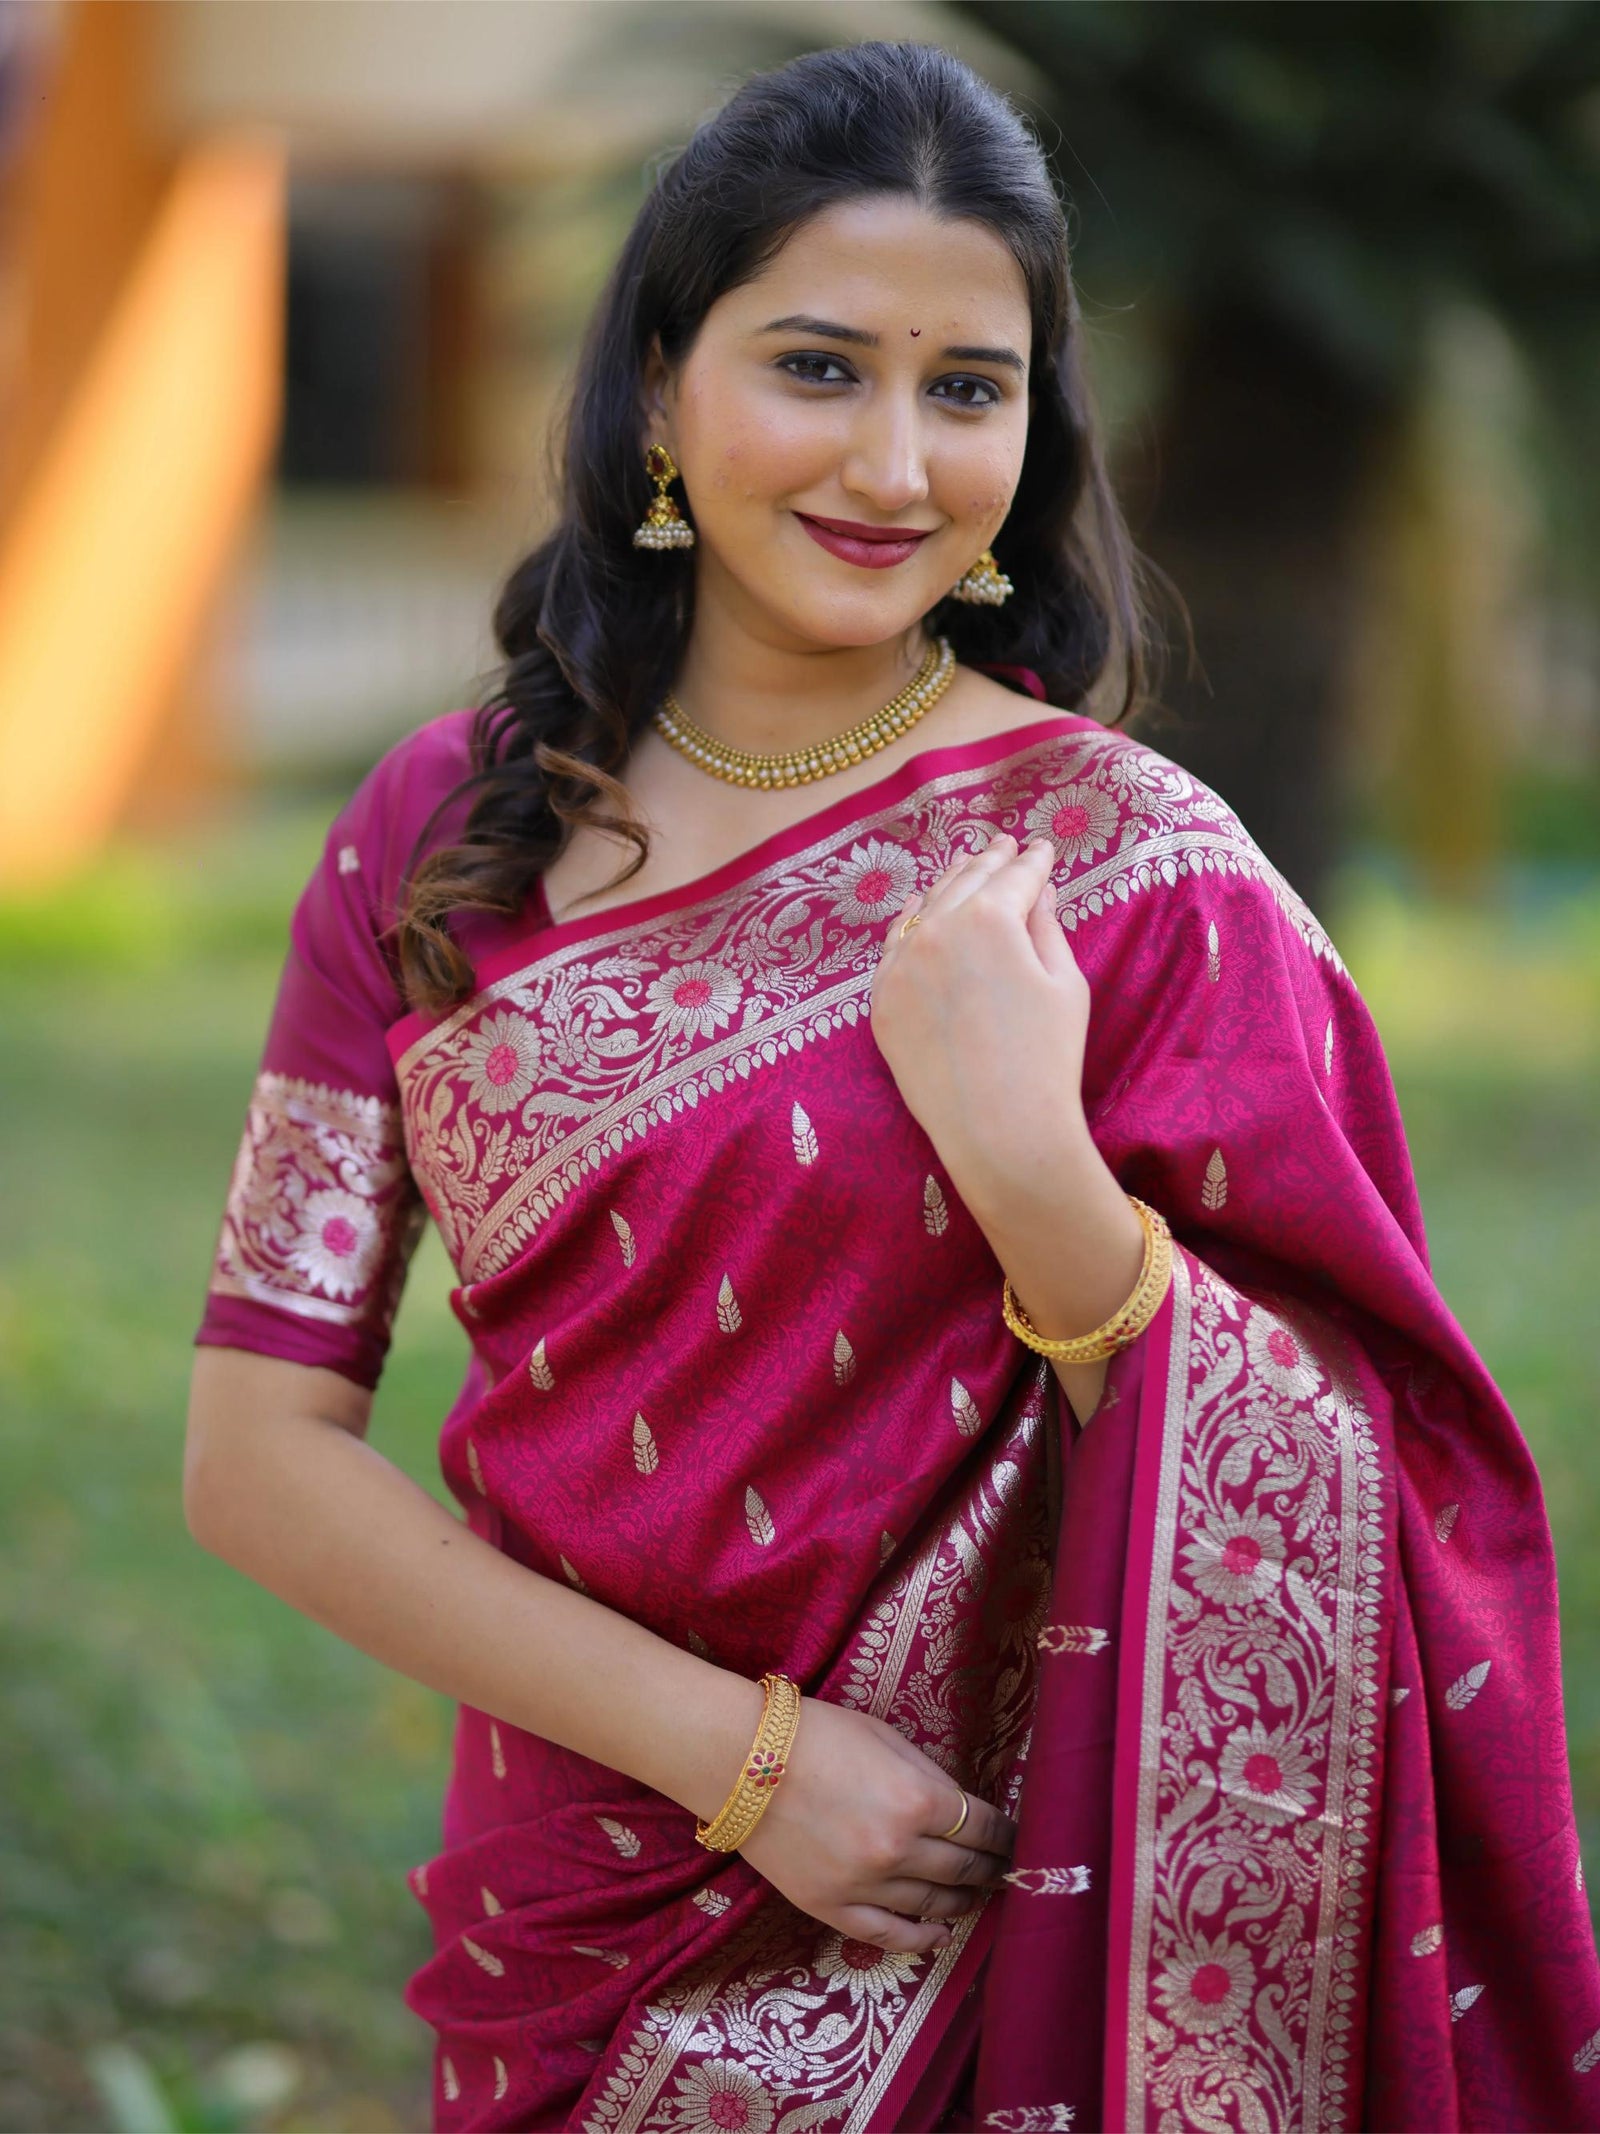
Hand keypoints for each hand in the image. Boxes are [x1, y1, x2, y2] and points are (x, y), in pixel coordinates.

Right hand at [737, 1696, 1015, 1956]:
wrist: (740, 1759)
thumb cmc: (816, 1734)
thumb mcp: (885, 1737)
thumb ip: (927, 1775)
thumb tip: (959, 1807)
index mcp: (917, 1798)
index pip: (983, 1827)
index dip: (1006, 1835)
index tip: (1015, 1839)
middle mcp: (899, 1849)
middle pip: (965, 1868)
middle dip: (992, 1868)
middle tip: (1005, 1869)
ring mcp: (865, 1885)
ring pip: (934, 1903)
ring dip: (964, 1900)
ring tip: (977, 1894)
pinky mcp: (831, 1907)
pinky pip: (888, 1935)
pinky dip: (921, 1938)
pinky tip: (940, 1933)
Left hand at [869, 830, 1090, 1224]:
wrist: (998, 1130)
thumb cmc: (1046, 1058)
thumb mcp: (1063, 983)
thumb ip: (1045, 927)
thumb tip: (1038, 891)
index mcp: (989, 919)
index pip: (1015, 878)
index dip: (1033, 862)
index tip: (1041, 850)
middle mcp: (935, 930)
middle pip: (966, 884)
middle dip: (990, 863)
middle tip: (1004, 846)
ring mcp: (900, 965)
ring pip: (924, 909)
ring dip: (948, 886)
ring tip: (966, 869)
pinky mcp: (881, 1000)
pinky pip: (892, 947)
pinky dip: (908, 922)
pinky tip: (917, 907)